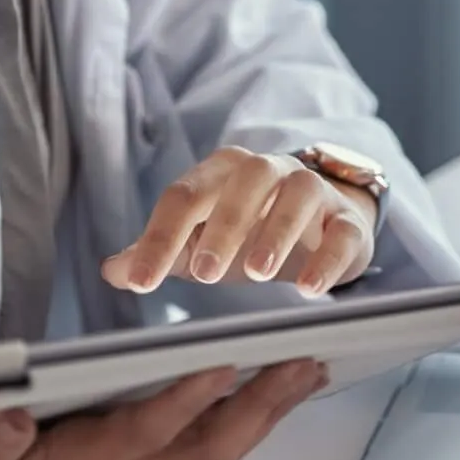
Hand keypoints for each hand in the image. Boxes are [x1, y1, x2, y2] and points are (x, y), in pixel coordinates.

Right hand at [0, 358, 327, 459]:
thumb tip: (14, 417)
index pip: (136, 430)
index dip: (180, 399)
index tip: (219, 363)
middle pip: (203, 442)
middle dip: (260, 406)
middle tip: (310, 363)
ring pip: (209, 441)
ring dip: (262, 409)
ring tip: (309, 369)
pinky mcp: (116, 452)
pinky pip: (193, 434)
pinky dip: (235, 408)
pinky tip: (259, 385)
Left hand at [101, 147, 375, 297]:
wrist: (323, 222)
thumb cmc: (251, 231)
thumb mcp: (201, 242)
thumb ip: (159, 253)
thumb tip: (113, 270)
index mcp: (221, 173)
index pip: (184, 196)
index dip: (160, 238)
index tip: (141, 283)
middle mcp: (268, 171)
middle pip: (243, 184)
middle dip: (222, 228)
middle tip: (204, 274)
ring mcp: (312, 190)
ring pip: (297, 196)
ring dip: (276, 232)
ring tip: (258, 275)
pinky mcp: (346, 220)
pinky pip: (342, 230)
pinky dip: (328, 257)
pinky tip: (310, 288)